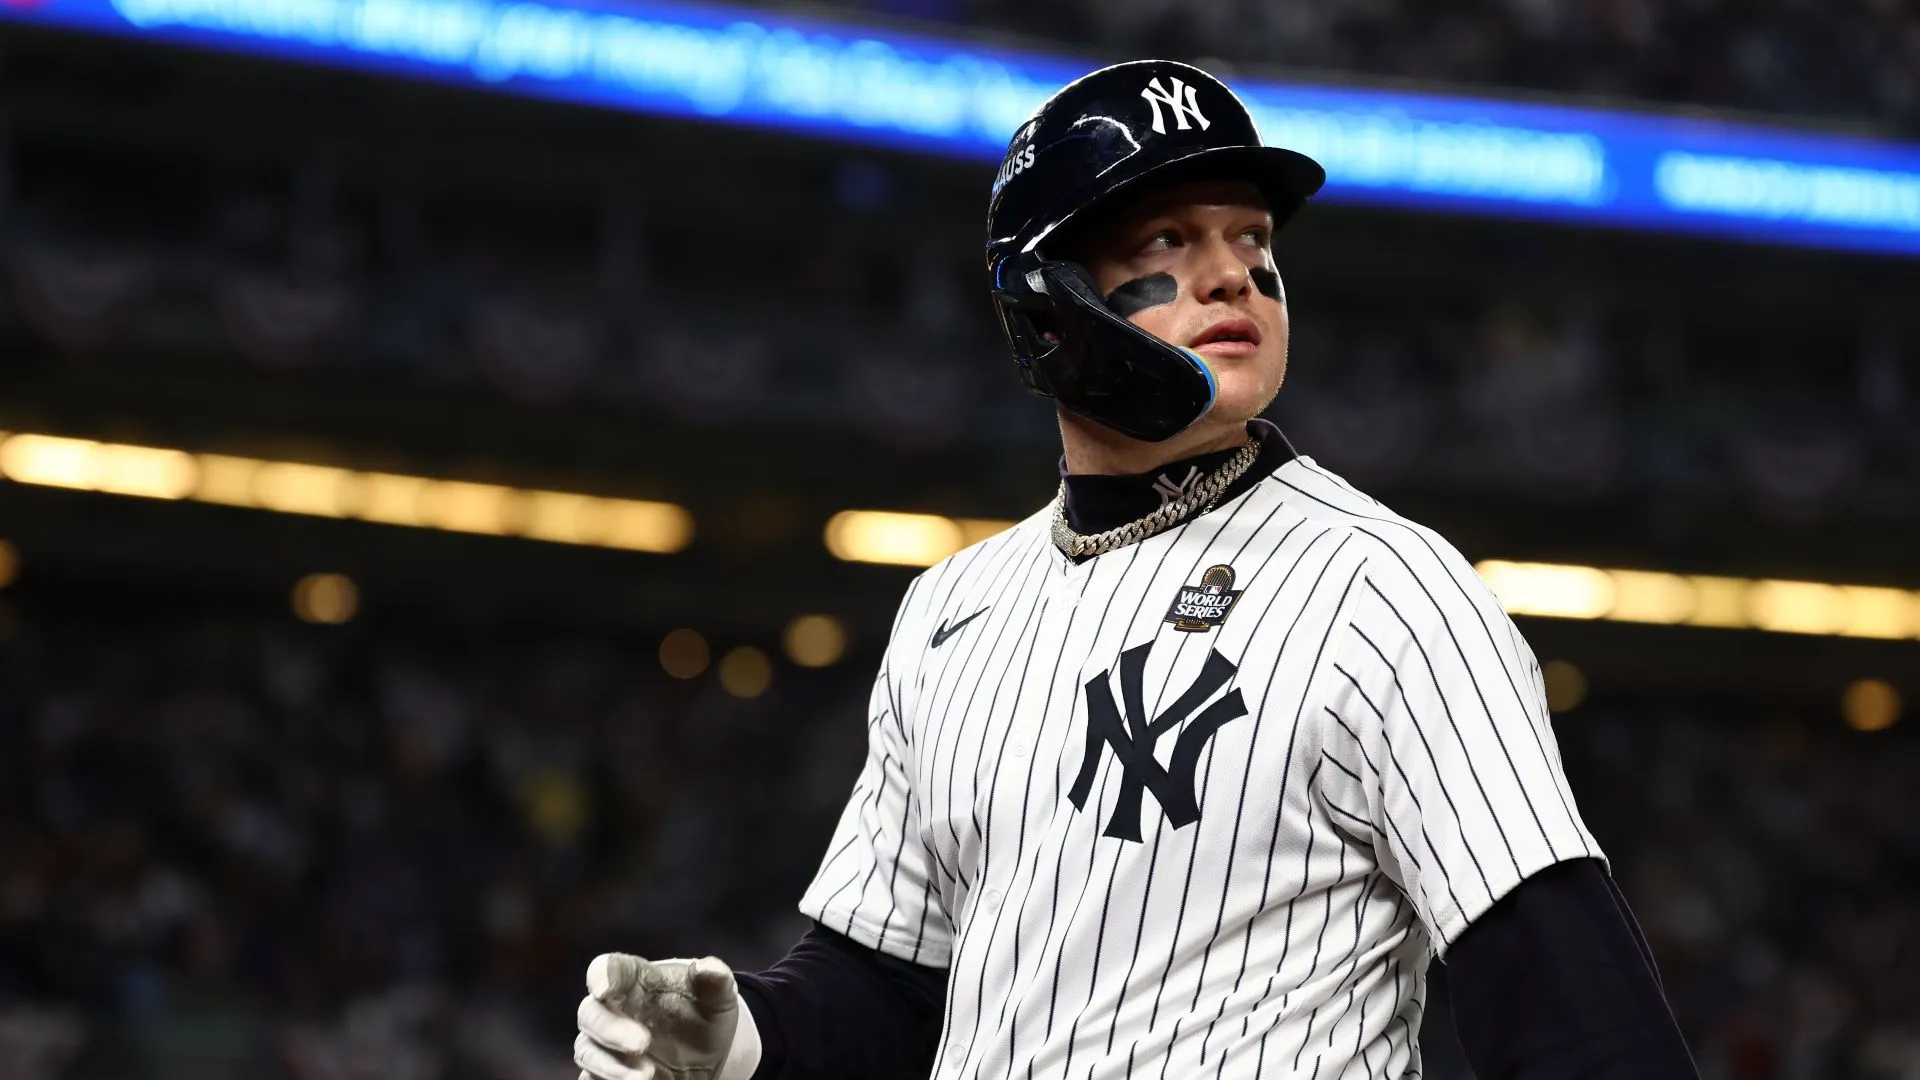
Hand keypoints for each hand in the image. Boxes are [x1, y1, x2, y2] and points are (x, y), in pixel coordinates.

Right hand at [575, 954, 756, 1079]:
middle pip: (590, 1013)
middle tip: (643, 1043)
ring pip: (587, 1050)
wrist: (703, 1054)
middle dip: (611, 1029)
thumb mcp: (719, 999)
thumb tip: (708, 967)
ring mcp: (605, 1044)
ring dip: (611, 1065)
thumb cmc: (704, 1015)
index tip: (604, 988)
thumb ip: (716, 980)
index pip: (611, 969)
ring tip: (645, 1077)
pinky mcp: (605, 1073)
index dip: (602, 974)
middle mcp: (613, 1009)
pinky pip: (590, 1079)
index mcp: (636, 980)